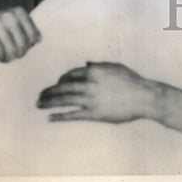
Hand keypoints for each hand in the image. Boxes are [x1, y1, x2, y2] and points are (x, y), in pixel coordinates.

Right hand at [0, 8, 40, 62]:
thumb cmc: (1, 27)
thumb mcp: (16, 24)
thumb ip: (28, 30)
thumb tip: (39, 39)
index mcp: (19, 12)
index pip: (32, 36)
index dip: (29, 45)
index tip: (24, 47)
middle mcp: (9, 15)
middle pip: (22, 44)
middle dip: (19, 54)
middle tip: (15, 55)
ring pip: (11, 50)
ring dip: (9, 58)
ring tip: (7, 58)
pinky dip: (1, 57)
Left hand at [36, 62, 158, 122]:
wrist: (143, 96)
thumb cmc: (131, 80)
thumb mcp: (115, 67)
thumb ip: (99, 65)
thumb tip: (86, 64)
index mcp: (94, 71)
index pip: (71, 74)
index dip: (61, 79)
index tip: (56, 84)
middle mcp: (89, 83)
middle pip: (63, 86)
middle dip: (49, 91)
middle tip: (39, 96)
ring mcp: (90, 99)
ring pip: (64, 99)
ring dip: (49, 102)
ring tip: (39, 104)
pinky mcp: (93, 113)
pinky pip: (72, 114)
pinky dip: (60, 116)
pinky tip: (50, 118)